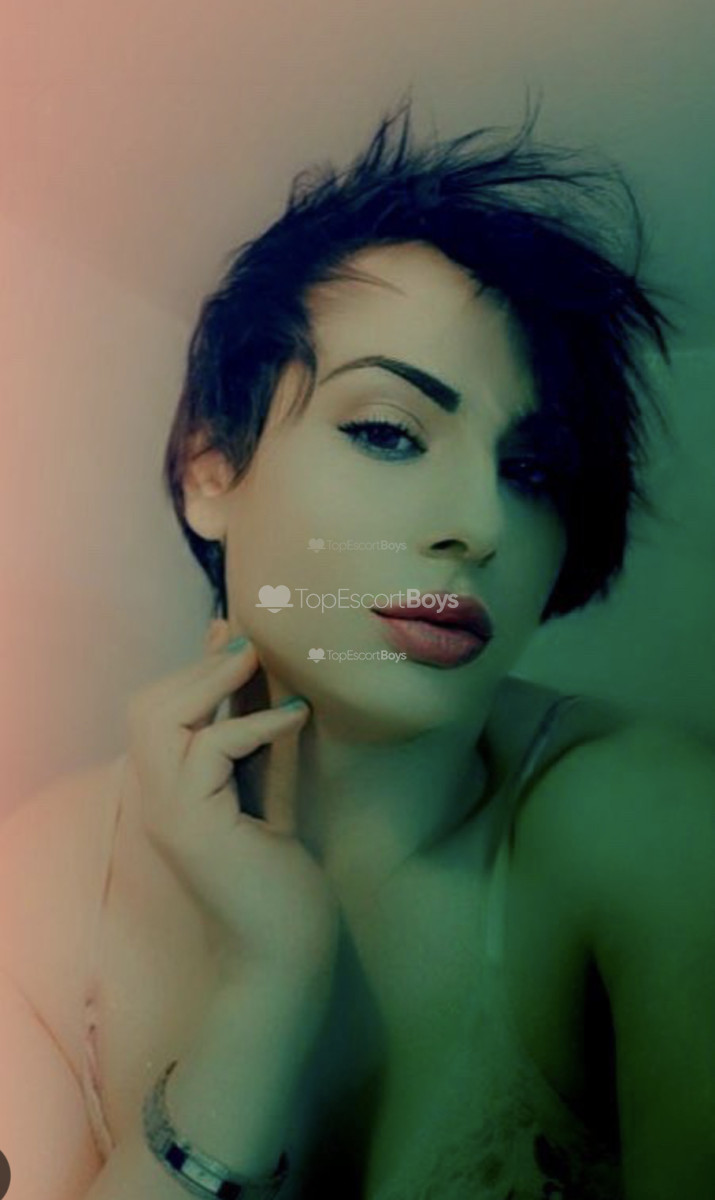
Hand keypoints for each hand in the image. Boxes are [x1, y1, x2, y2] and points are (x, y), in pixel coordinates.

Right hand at [124, 637, 338, 992]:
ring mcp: (169, 813)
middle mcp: (158, 800)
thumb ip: (258, 743)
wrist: (284, 955)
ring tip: (258, 663)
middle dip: (197, 667)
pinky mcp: (194, 827)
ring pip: (158, 719)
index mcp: (172, 792)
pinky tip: (295, 715)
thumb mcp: (269, 794)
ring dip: (210, 682)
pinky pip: (208, 749)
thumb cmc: (283, 881)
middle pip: (146, 707)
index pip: (158, 712)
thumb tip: (262, 681)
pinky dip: (253, 724)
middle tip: (249, 646)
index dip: (193, 668)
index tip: (234, 634)